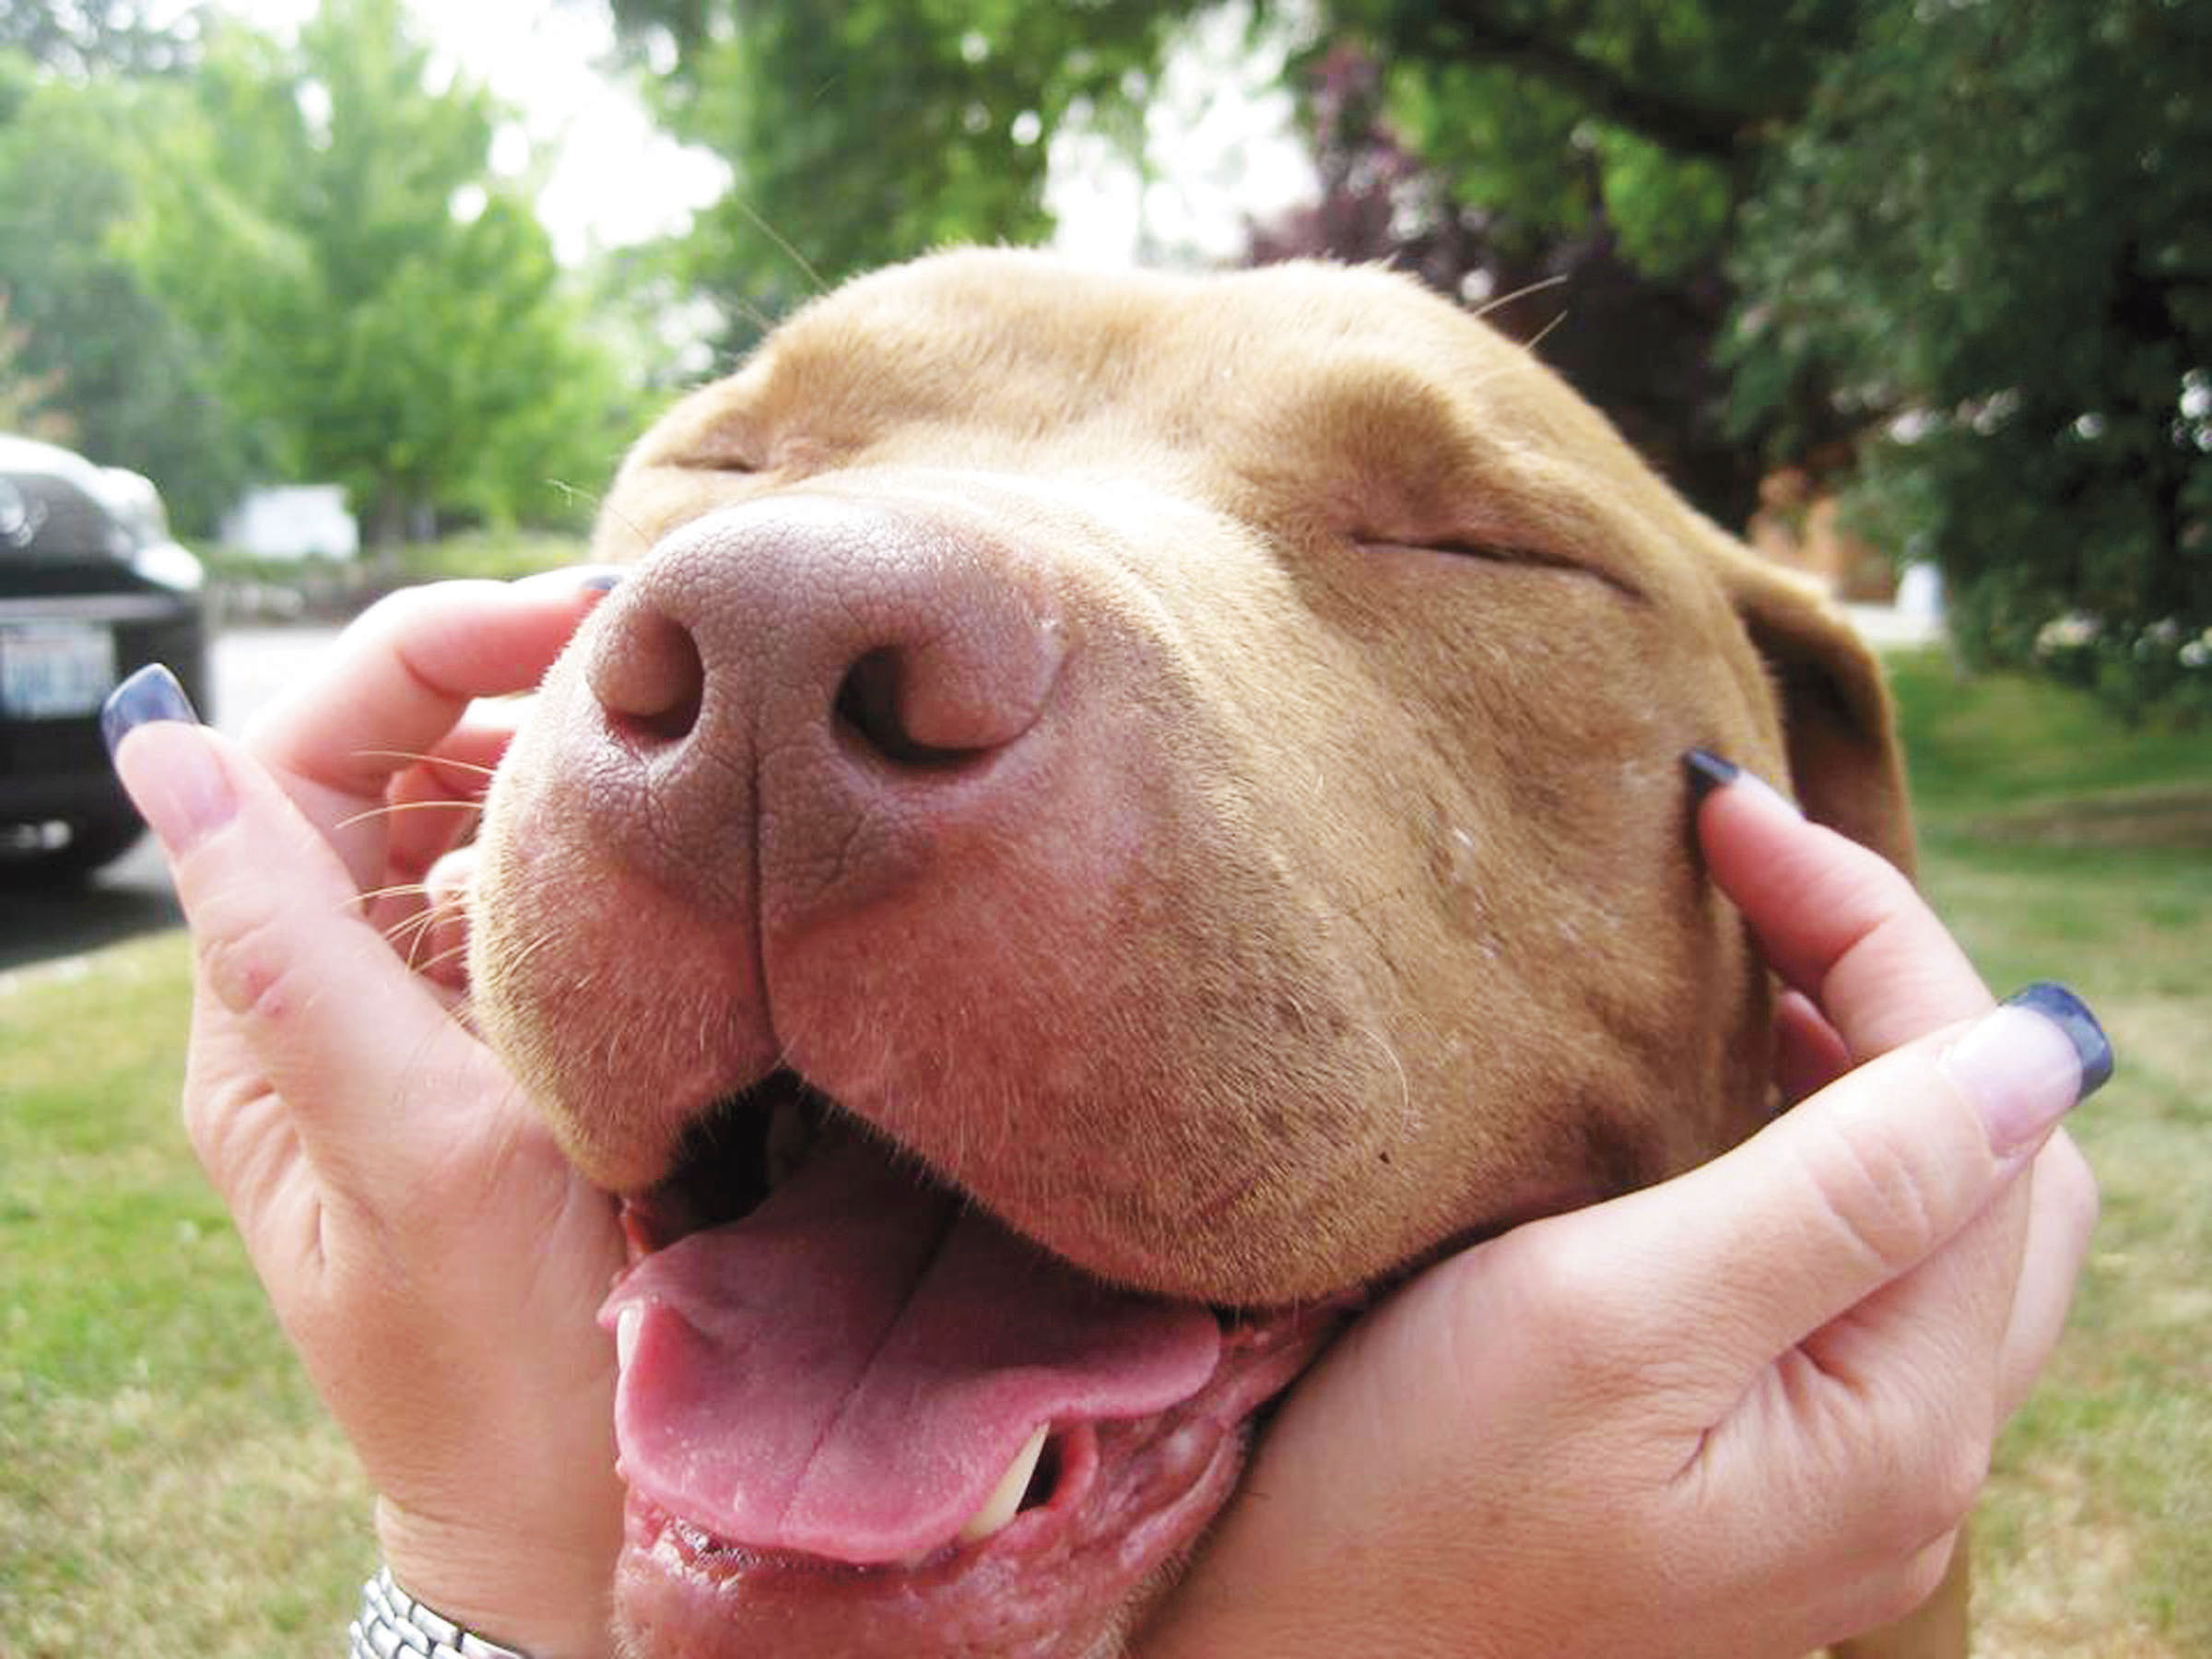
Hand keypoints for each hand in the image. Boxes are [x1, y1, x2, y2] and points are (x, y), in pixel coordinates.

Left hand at [107, 576, 626, 1658]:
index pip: (297, 762)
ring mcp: (428, 1032)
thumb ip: (293, 954)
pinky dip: (591, 855)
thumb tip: (167, 747)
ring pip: (458, 829)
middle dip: (490, 689)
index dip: (421, 657)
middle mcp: (332, 1009)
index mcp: (269, 1022)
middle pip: (375, 773)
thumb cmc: (501, 1370)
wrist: (590, 1527)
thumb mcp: (411, 1159)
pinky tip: (666, 854)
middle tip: (642, 661)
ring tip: (661, 738)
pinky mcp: (517, 1060)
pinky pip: (530, 911)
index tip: (570, 621)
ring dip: (545, 761)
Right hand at [1141, 761, 2103, 1658]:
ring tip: (1744, 968)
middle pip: (1993, 1171)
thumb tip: (2044, 1049)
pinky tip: (1719, 1111)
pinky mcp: (1748, 1473)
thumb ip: (1846, 1192)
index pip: (1976, 1113)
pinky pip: (1850, 1280)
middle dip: (1900, 991)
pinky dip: (1817, 1156)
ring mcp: (1828, 1476)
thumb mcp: (1612, 1322)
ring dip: (1867, 1071)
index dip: (1874, 930)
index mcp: (1900, 1422)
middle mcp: (1903, 1461)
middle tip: (1753, 883)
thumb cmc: (1403, 1499)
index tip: (1727, 812)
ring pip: (1928, 1224)